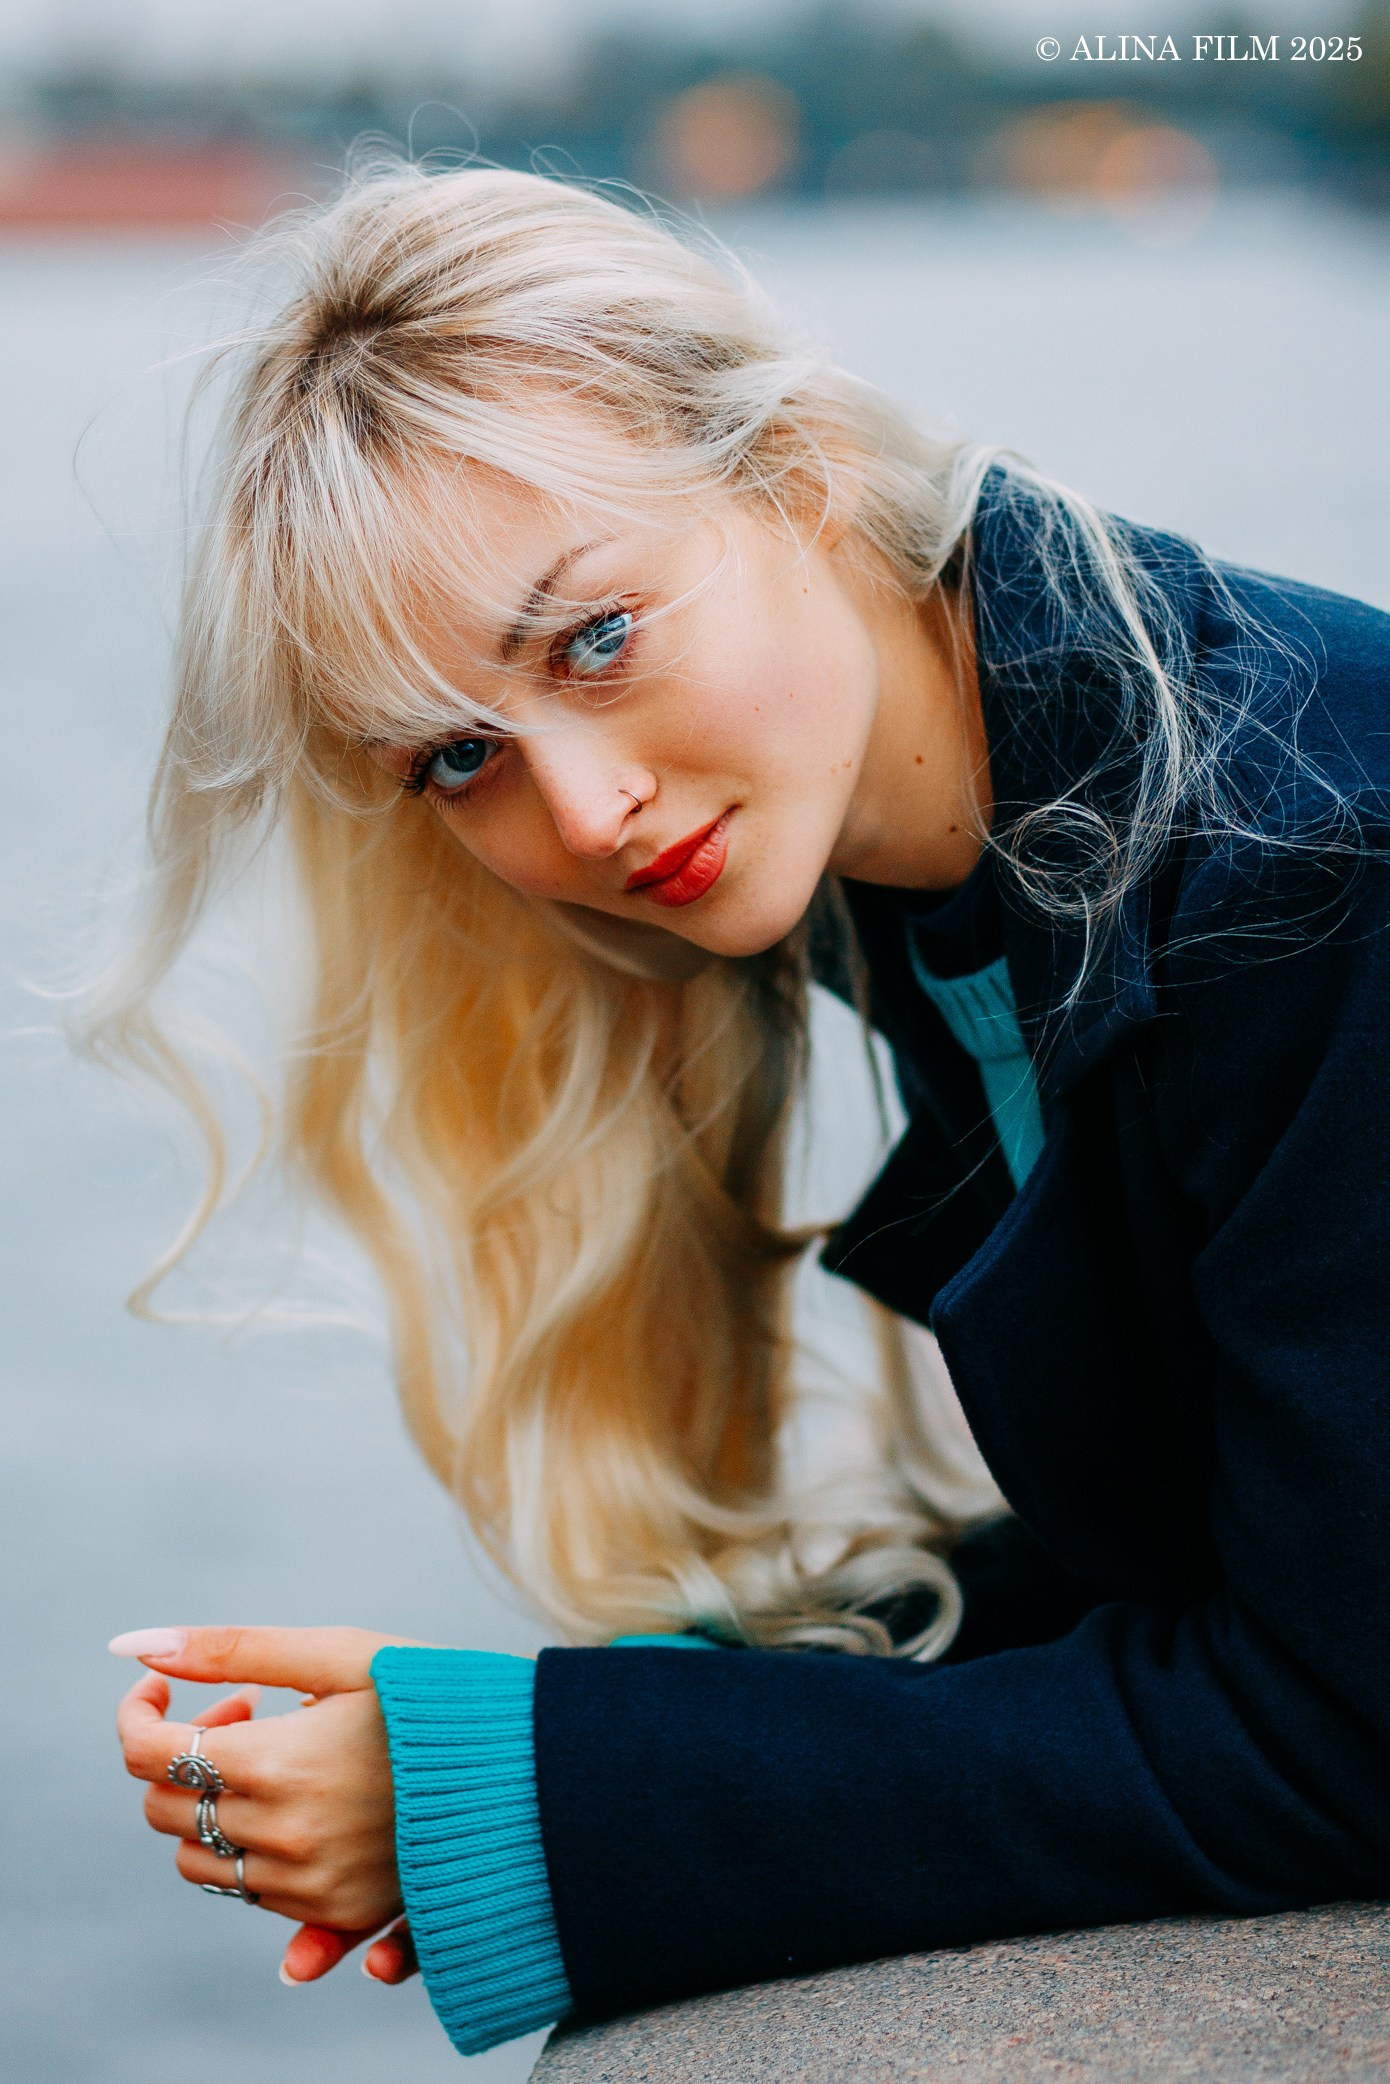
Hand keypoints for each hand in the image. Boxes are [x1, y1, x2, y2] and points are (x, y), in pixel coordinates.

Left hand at [113, 1624, 420, 1985]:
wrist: (526, 1770)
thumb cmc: (433, 1696)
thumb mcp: (340, 1654)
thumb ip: (232, 1648)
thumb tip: (134, 1644)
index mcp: (277, 1763)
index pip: (148, 1754)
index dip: (141, 1714)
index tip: (164, 1687)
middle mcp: (284, 1837)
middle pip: (166, 1809)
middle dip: (185, 1753)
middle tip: (249, 1711)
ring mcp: (308, 1887)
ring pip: (198, 1862)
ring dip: (214, 1806)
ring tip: (281, 1758)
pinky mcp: (336, 1916)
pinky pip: (250, 1895)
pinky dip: (253, 1850)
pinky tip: (302, 1806)